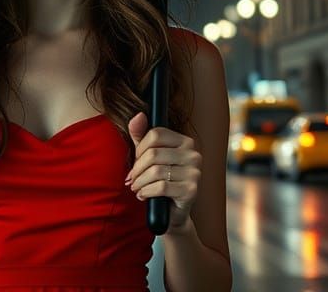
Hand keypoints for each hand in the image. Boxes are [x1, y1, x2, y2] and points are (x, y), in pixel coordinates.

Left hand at [125, 112, 201, 232]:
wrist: (171, 212)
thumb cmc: (159, 180)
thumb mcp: (148, 156)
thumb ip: (141, 135)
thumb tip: (138, 115)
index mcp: (185, 142)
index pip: (155, 134)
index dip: (140, 148)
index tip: (136, 161)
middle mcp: (194, 154)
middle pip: (154, 153)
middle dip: (137, 168)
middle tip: (132, 178)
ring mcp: (195, 172)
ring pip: (155, 171)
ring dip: (139, 182)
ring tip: (136, 187)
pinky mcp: (191, 190)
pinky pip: (160, 187)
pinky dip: (146, 192)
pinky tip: (143, 196)